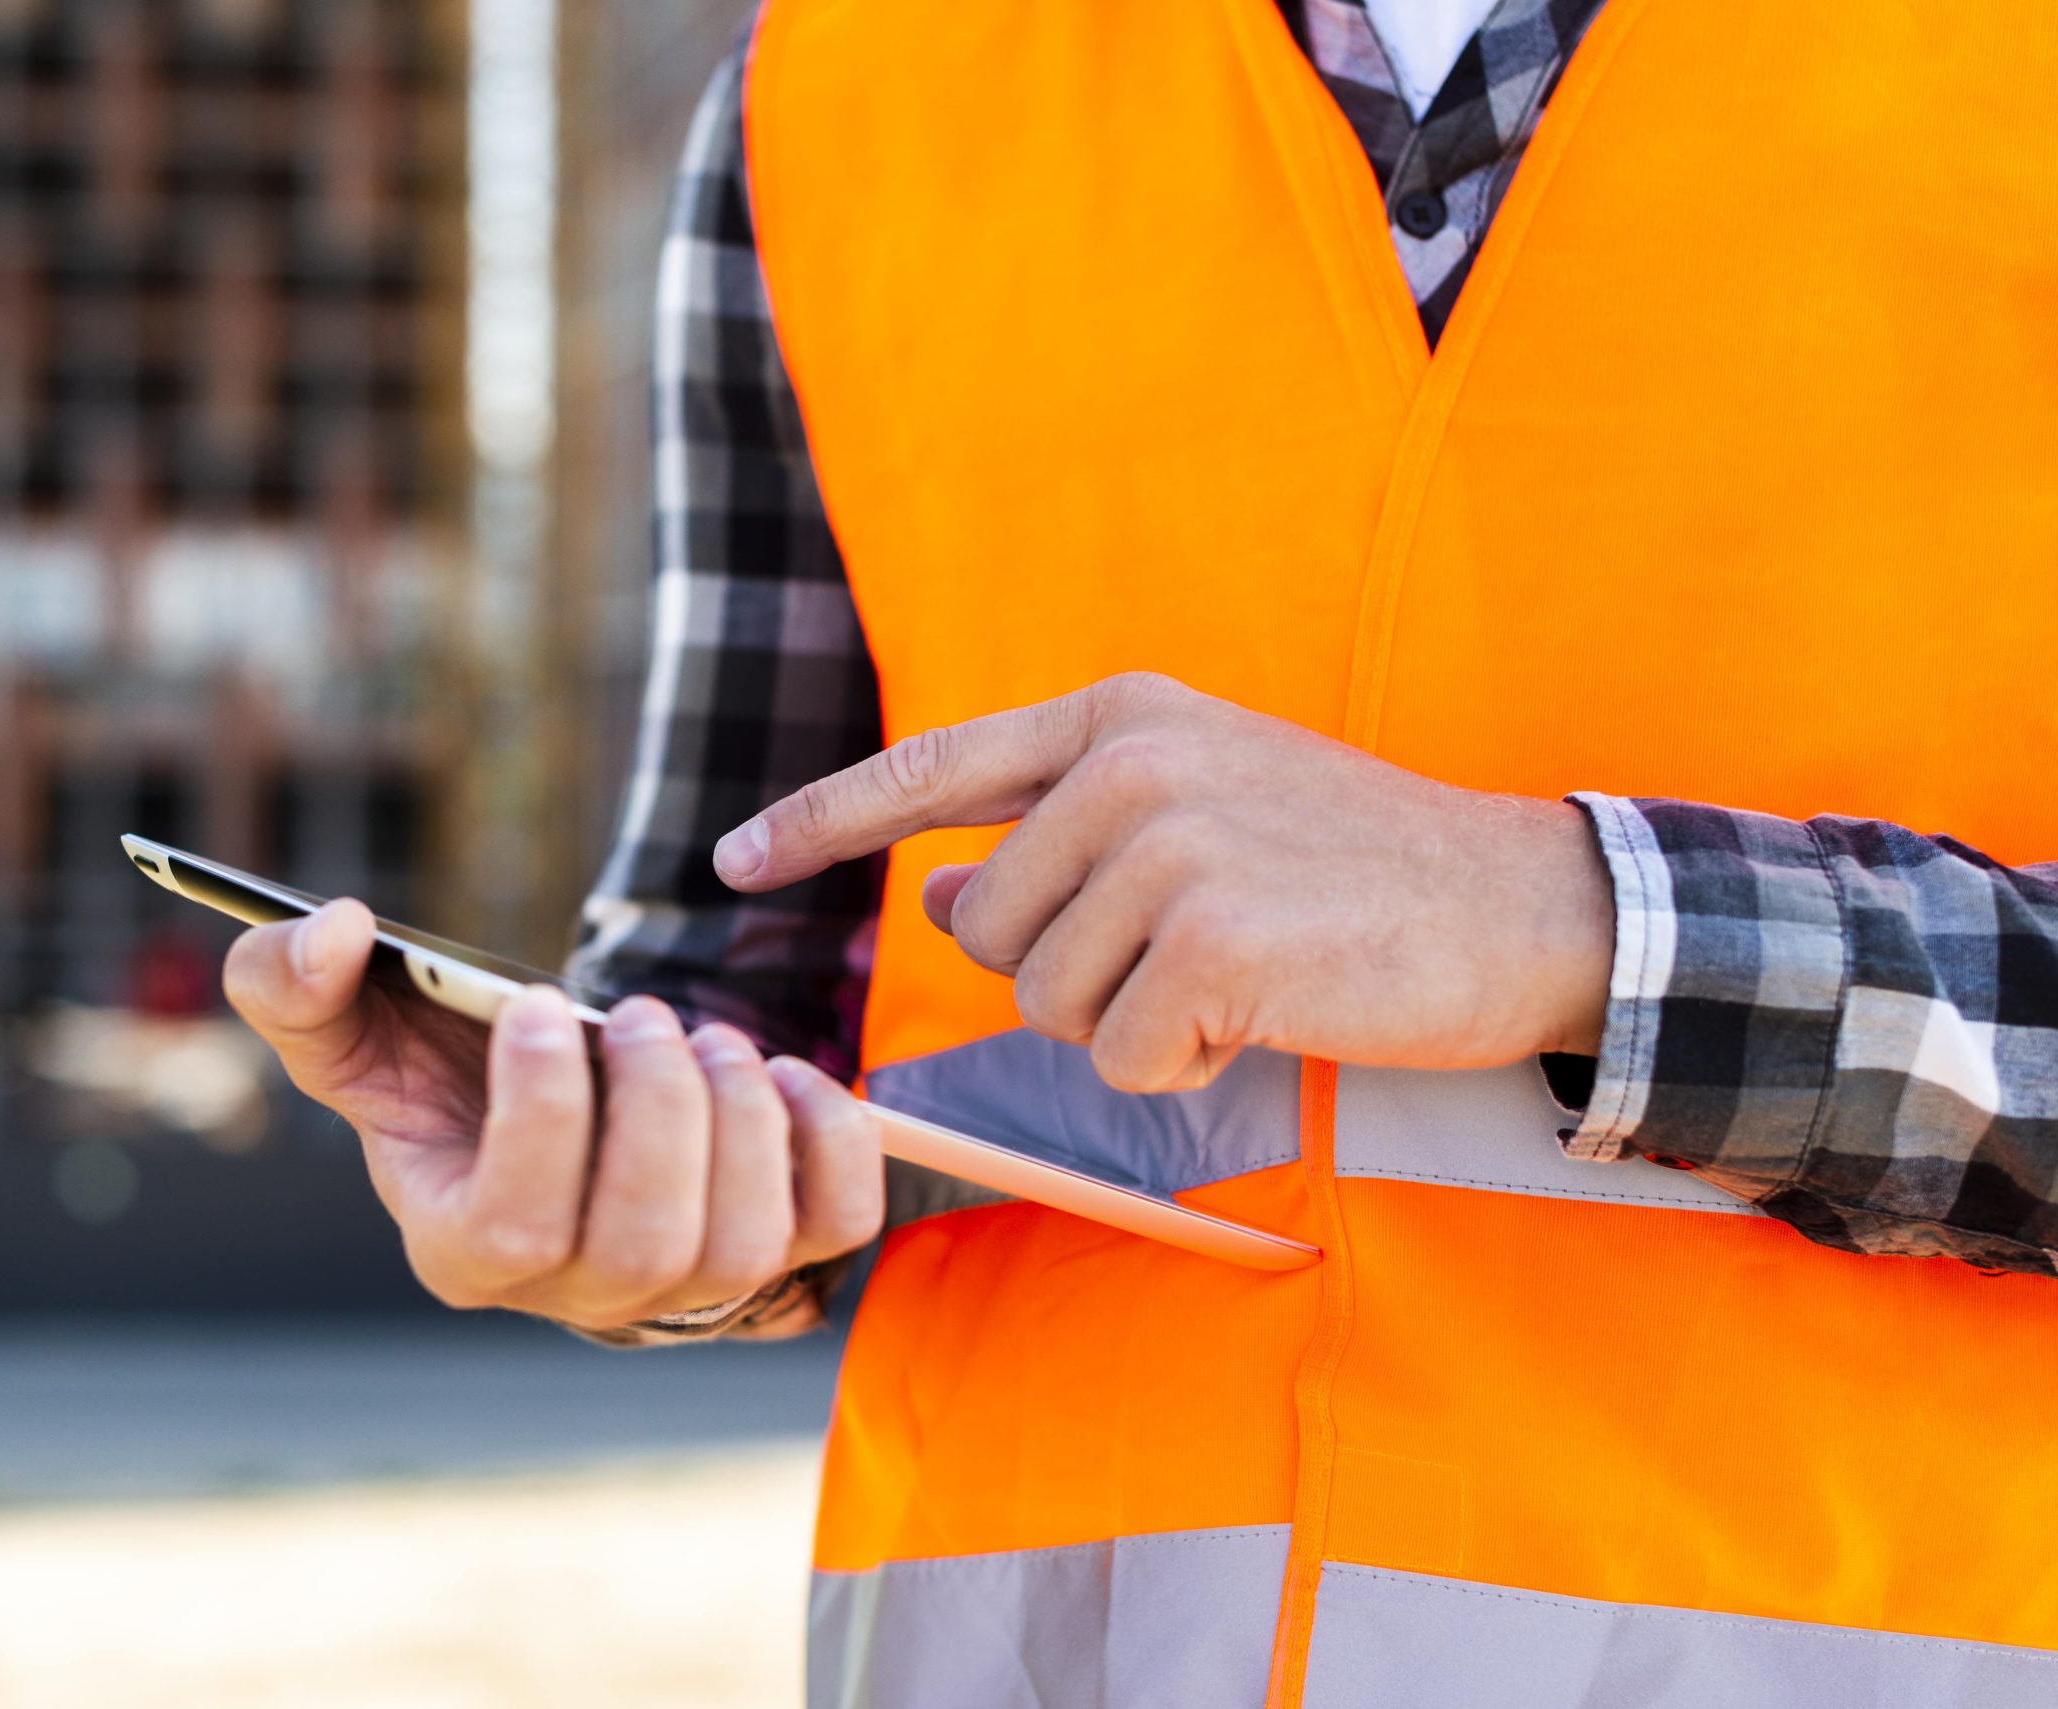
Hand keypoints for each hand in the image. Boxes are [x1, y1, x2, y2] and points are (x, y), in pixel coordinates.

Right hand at [222, 900, 884, 1331]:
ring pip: (742, 1245)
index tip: (539, 1002)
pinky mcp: (780, 1253)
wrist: (549, 1099)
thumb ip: (291, 983)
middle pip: (646, 1243)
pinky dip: (827, 1141)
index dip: (544, 1112)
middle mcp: (581, 1294)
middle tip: (639, 1012)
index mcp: (466, 1251)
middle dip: (658, 1108)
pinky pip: (834, 1223)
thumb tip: (329, 928)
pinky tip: (783, 1073)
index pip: (517, 1226)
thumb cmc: (437, 1068)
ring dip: (738, 1117)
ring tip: (705, 1036)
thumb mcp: (346, 1026)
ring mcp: (686, 1288)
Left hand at [713, 673, 1612, 1091]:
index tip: (731, 861)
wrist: (1519, 901)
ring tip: (1239, 975)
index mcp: (1119, 716)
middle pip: (988, 930)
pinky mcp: (1212, 937)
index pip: (930, 767)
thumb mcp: (1196, 817)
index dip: (820, 820)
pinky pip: (1121, 1056)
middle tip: (1193, 954)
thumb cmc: (1350, 868)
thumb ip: (1057, 843)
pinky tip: (1263, 1015)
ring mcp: (1171, 844)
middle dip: (1068, 977)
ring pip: (1045, 1002)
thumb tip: (937, 895)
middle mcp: (1130, 762)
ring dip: (1130, 1025)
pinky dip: (1182, 1067)